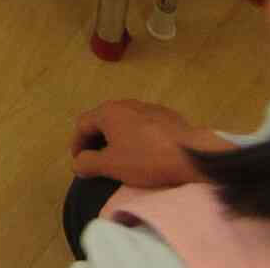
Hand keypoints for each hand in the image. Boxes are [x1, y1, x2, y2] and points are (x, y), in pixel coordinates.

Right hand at [69, 100, 227, 187]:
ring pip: (125, 122)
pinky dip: (137, 137)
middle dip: (96, 140)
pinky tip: (146, 153)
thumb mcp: (111, 165)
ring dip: (117, 138)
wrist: (192, 155)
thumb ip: (87, 163)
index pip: (82, 124)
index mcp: (109, 112)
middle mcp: (126, 104)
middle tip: (97, 160)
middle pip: (103, 120)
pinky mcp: (168, 116)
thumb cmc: (146, 159)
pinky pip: (144, 126)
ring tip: (121, 157)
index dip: (77, 144)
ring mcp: (149, 108)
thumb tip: (78, 162)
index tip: (79, 162)